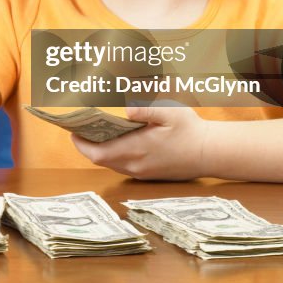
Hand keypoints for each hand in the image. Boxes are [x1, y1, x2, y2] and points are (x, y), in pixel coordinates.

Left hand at [71, 106, 210, 179]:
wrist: (210, 153)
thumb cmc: (190, 130)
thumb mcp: (169, 112)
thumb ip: (145, 109)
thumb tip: (126, 108)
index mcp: (135, 150)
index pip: (97, 153)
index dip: (81, 144)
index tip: (72, 132)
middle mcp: (135, 166)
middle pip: (100, 160)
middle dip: (87, 145)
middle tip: (80, 128)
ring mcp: (142, 172)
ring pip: (111, 164)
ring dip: (100, 151)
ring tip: (95, 133)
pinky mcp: (148, 174)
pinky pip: (123, 166)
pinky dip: (113, 155)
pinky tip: (116, 141)